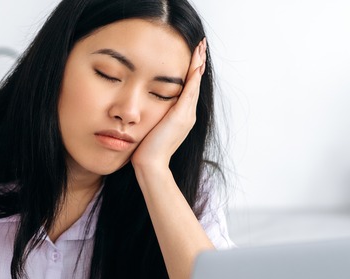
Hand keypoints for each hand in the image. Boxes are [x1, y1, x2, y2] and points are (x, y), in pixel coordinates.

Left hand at [131, 38, 206, 171]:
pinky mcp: (180, 116)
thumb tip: (150, 107)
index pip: (189, 87)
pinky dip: (193, 78)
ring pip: (194, 84)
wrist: (151, 163)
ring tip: (201, 48)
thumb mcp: (153, 126)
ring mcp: (186, 115)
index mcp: (182, 115)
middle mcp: (188, 113)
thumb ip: (157, 115)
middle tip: (202, 44)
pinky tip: (196, 66)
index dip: (192, 70)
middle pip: (195, 82)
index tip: (195, 54)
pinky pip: (189, 92)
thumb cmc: (147, 148)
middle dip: (199, 62)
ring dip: (198, 65)